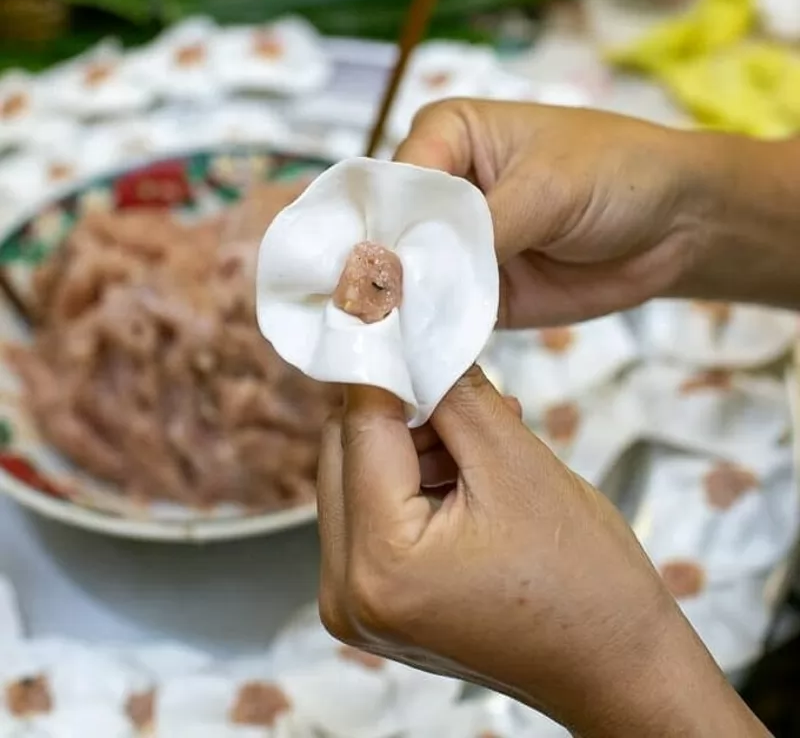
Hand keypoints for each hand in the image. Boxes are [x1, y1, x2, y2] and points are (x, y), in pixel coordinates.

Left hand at [317, 369, 766, 736]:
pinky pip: (372, 513)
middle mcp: (349, 592)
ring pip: (357, 478)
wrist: (615, 667)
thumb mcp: (518, 465)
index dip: (385, 362)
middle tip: (458, 385)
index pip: (360, 426)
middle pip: (344, 453)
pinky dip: (412, 479)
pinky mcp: (374, 603)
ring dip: (410, 443)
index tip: (401, 314)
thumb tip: (414, 335)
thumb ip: (456, 393)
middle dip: (400, 408)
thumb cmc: (586, 579)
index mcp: (381, 562)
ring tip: (479, 437)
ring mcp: (356, 604)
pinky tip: (465, 468)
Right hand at [394, 100, 719, 326]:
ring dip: (404, 311)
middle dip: (384, 275)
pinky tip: (416, 355)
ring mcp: (454, 247)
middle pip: (392, 235)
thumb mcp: (548, 188)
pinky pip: (443, 316)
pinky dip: (433, 335)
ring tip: (384, 344)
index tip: (378, 273)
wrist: (675, 226)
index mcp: (445, 137)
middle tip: (368, 317)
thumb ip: (483, 228)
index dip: (384, 227)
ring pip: (412, 281)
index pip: (395, 182)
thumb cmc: (617, 174)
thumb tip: (416, 273)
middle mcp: (440, 192)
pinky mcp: (474, 294)